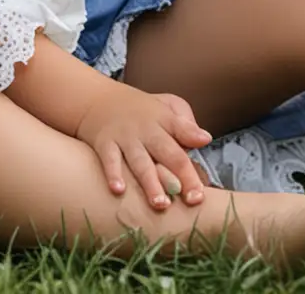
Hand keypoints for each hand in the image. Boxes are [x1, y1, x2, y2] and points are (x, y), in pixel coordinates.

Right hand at [75, 85, 210, 210]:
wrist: (98, 100)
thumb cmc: (141, 110)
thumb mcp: (167, 104)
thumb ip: (186, 123)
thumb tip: (203, 139)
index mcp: (165, 118)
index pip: (183, 129)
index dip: (195, 142)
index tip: (206, 157)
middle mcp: (146, 128)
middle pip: (167, 152)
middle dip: (182, 176)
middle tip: (193, 200)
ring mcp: (125, 137)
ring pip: (141, 162)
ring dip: (151, 183)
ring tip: (161, 204)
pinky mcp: (104, 144)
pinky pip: (109, 160)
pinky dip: (113, 174)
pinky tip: (118, 190)